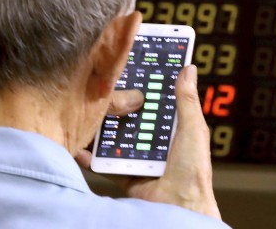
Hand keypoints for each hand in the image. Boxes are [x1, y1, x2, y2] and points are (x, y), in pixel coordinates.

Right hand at [78, 66, 221, 219]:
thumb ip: (187, 100)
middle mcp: (155, 142)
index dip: (147, 87)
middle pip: (133, 118)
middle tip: (104, 89)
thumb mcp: (192, 129)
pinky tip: (82, 147)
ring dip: (103, 130)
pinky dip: (92, 158)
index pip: (157, 103)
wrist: (179, 206)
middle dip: (120, 106)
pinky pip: (106, 164)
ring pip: (117, 139)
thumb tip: (189, 69)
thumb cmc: (193, 171)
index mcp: (173, 129)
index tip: (132, 69)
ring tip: (88, 113)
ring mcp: (139, 158)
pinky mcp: (125, 174)